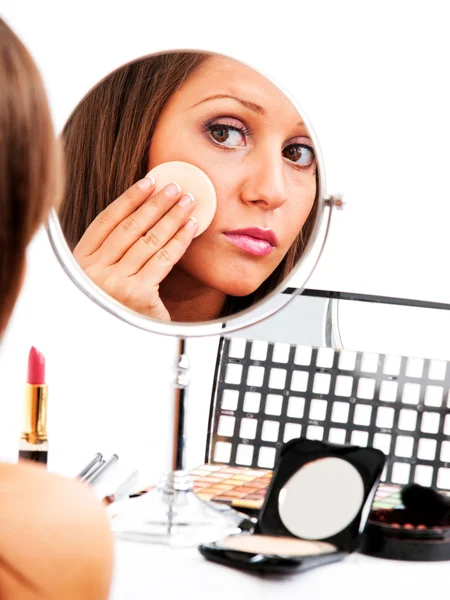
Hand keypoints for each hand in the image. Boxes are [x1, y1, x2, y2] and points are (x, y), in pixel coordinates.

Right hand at [73, 176, 197, 320]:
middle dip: (156, 203)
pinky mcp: (137, 293)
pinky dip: (180, 240)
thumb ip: (114, 252)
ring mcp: (114, 283)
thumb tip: (145, 213)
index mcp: (82, 262)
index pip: (106, 221)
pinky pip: (164, 258)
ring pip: (148, 240)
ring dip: (171, 217)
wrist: (123, 344)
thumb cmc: (119, 307)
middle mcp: (94, 271)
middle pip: (129, 227)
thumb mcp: (106, 278)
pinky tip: (191, 227)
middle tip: (176, 187)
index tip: (149, 182)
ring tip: (188, 203)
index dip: (129, 199)